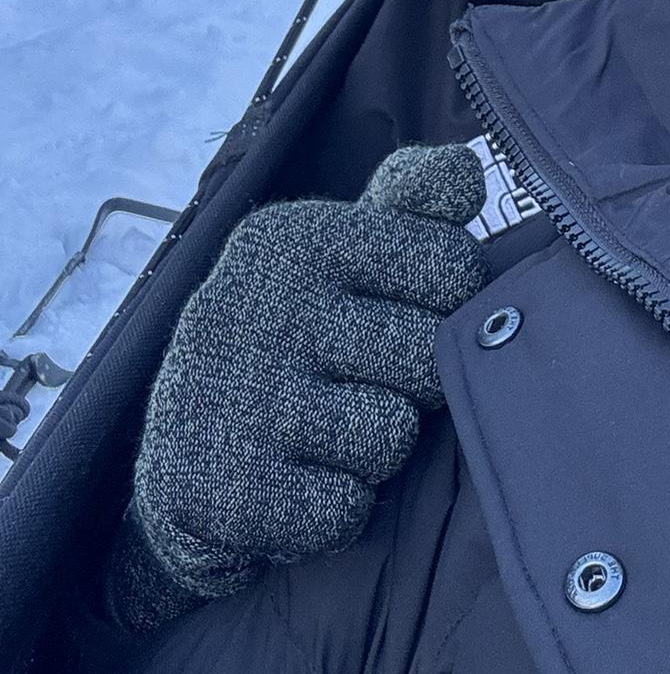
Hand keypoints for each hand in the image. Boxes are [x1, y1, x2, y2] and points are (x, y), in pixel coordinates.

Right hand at [109, 143, 488, 630]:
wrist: (184, 450)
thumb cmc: (304, 328)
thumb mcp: (348, 242)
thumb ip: (416, 196)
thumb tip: (470, 175)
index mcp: (302, 235)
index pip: (454, 267)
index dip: (452, 304)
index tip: (410, 310)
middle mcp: (262, 304)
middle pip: (429, 356)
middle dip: (417, 382)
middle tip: (366, 380)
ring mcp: (236, 397)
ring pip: (391, 436)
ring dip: (375, 449)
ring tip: (329, 429)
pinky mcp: (221, 491)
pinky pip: (344, 509)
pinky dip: (335, 509)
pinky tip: (299, 481)